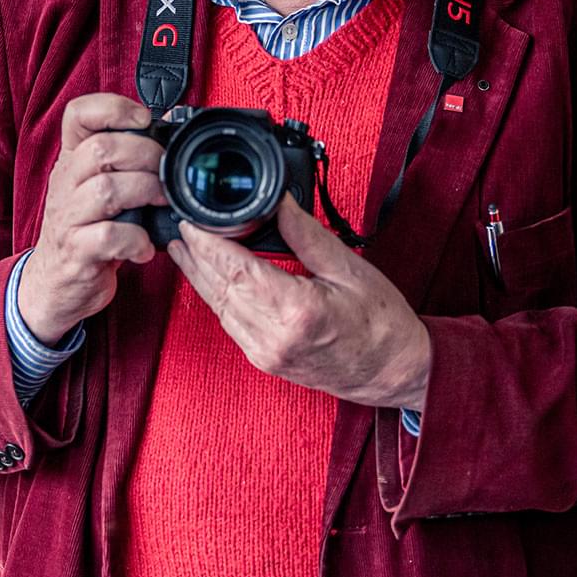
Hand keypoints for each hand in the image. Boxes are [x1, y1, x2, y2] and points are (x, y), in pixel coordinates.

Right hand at [18, 94, 164, 345]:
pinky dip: (136, 240)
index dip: (113, 107)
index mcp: (72, 160)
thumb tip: (168, 125)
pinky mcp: (77, 252)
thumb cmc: (86, 230)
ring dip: (145, 193)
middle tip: (164, 172)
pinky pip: (108, 236)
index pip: (78, 114)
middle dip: (145, 155)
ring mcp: (68, 217)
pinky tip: (144, 246)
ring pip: (106, 190)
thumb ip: (126, 158)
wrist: (54, 282)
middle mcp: (65, 183)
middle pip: (101, 149)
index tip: (143, 119)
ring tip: (161, 204)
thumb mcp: (98, 187)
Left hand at [169, 196, 431, 410]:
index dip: (206, 242)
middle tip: (180, 226)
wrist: (396, 373)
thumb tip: (278, 203)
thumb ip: (306, 235)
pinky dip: (216, 296)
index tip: (191, 221)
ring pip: (218, 307)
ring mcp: (267, 353)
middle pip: (218, 288)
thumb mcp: (349, 268)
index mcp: (296, 311)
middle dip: (195, 255)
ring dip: (199, 276)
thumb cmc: (382, 325)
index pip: (235, 269)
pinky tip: (210, 278)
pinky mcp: (266, 360)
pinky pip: (230, 323)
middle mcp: (274, 337)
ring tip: (185, 248)